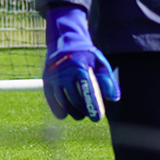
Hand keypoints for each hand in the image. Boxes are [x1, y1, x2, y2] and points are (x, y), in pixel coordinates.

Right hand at [44, 5, 119, 121]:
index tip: (97, 118)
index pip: (88, 91)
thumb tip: (114, 98)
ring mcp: (54, 76)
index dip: (93, 106)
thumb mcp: (100, 63)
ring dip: (72, 112)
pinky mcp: (46, 80)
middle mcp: (65, 72)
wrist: (64, 40)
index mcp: (80, 66)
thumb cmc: (86, 55)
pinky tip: (64, 115)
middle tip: (90, 116)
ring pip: (63, 102)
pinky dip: (58, 110)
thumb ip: (107, 80)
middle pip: (75, 99)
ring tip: (80, 115)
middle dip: (84, 111)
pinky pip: (51, 100)